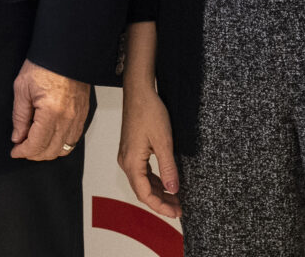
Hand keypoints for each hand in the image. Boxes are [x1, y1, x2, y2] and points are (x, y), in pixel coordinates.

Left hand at [9, 59, 89, 160]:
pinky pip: (73, 139)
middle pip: (51, 151)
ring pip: (64, 148)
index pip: (37, 144)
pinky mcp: (83, 114)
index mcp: (51, 111)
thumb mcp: (22, 89)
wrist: (65, 51)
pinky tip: (50, 138)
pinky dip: (61, 144)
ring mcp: (78, 117)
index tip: (15, 151)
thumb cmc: (44, 65)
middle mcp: (68, 118)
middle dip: (34, 154)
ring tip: (34, 144)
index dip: (23, 151)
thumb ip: (20, 117)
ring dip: (48, 151)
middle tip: (22, 148)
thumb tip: (18, 137)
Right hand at [116, 86, 180, 218]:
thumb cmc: (149, 112)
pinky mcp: (132, 150)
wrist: (139, 92)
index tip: (176, 213)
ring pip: (142, 182)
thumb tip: (174, 190)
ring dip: (158, 192)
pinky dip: (154, 181)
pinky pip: (142, 172)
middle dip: (160, 202)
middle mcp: (126, 161)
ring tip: (176, 199)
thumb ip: (168, 168)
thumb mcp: (164, 142)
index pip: (145, 194)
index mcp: (131, 162)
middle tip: (179, 209)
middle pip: (142, 191)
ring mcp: (127, 155)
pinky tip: (166, 183)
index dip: (161, 206)